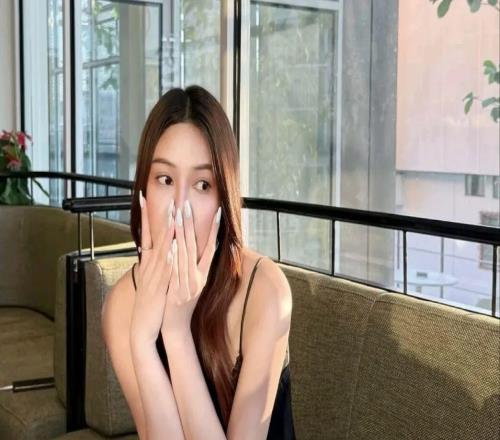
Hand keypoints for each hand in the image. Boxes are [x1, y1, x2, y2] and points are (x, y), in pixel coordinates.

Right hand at [130, 190, 175, 346]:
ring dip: (167, 233)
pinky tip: (172, 248)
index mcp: (148, 263)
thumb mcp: (150, 279)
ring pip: (162, 250)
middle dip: (161, 218)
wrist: (143, 326)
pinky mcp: (159, 287)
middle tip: (167, 199)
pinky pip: (165, 270)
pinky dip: (168, 258)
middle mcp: (150, 266)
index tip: (144, 198)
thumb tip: (156, 250)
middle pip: (156, 238)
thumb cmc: (149, 303)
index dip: (146, 216)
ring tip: (172, 216)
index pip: (146, 234)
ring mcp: (154, 276)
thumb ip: (153, 264)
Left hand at [162, 200, 220, 336]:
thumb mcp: (195, 283)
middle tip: (187, 204)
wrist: (175, 327)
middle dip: (190, 224)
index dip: (215, 230)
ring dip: (182, 234)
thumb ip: (198, 266)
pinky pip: (176, 271)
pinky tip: (172, 244)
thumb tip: (203, 249)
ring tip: (178, 216)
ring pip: (186, 255)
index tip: (217, 212)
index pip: (211, 247)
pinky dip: (175, 257)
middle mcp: (198, 278)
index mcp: (203, 274)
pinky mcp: (177, 291)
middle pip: (195, 247)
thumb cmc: (183, 303)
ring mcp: (188, 285)